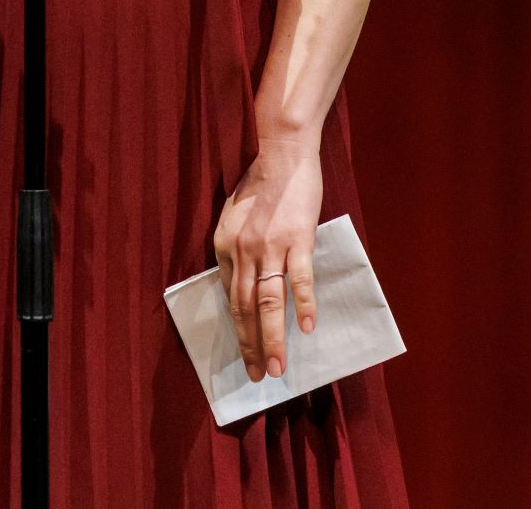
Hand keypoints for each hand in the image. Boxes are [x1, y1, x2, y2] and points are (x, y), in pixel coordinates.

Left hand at [211, 134, 322, 383]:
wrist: (282, 153)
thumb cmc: (260, 184)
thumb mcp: (235, 218)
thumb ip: (237, 250)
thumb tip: (242, 282)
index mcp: (224, 247)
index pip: (229, 299)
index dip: (238, 331)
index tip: (245, 356)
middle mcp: (242, 250)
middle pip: (245, 308)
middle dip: (251, 346)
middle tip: (258, 377)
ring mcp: (270, 246)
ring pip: (268, 302)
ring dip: (272, 338)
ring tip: (276, 368)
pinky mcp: (297, 238)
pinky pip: (299, 279)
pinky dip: (302, 305)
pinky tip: (306, 328)